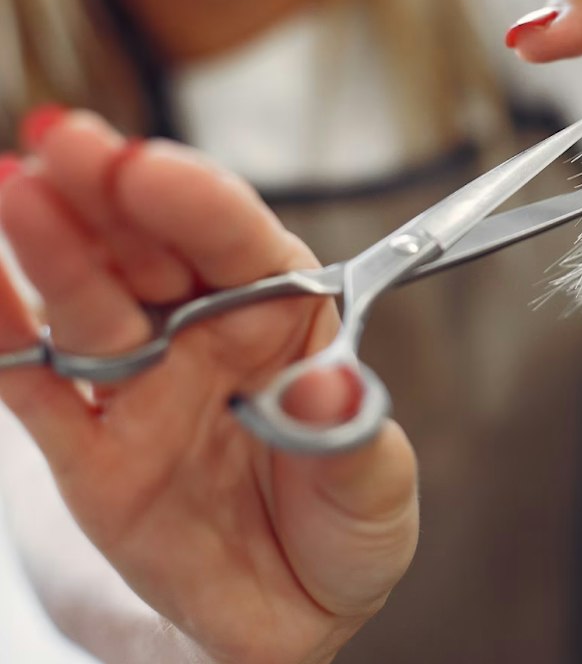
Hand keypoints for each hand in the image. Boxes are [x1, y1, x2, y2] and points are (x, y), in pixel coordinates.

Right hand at [0, 112, 417, 663]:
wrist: (293, 610)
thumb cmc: (346, 521)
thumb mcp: (375, 487)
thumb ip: (351, 437)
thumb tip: (329, 388)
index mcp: (285, 314)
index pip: (240, 240)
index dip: (196, 199)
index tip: (149, 167)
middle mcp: (207, 332)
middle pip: (153, 246)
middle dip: (111, 190)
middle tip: (63, 140)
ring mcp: (144, 384)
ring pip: (90, 301)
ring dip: (52, 247)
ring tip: (11, 188)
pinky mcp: (91, 448)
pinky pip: (39, 387)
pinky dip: (4, 338)